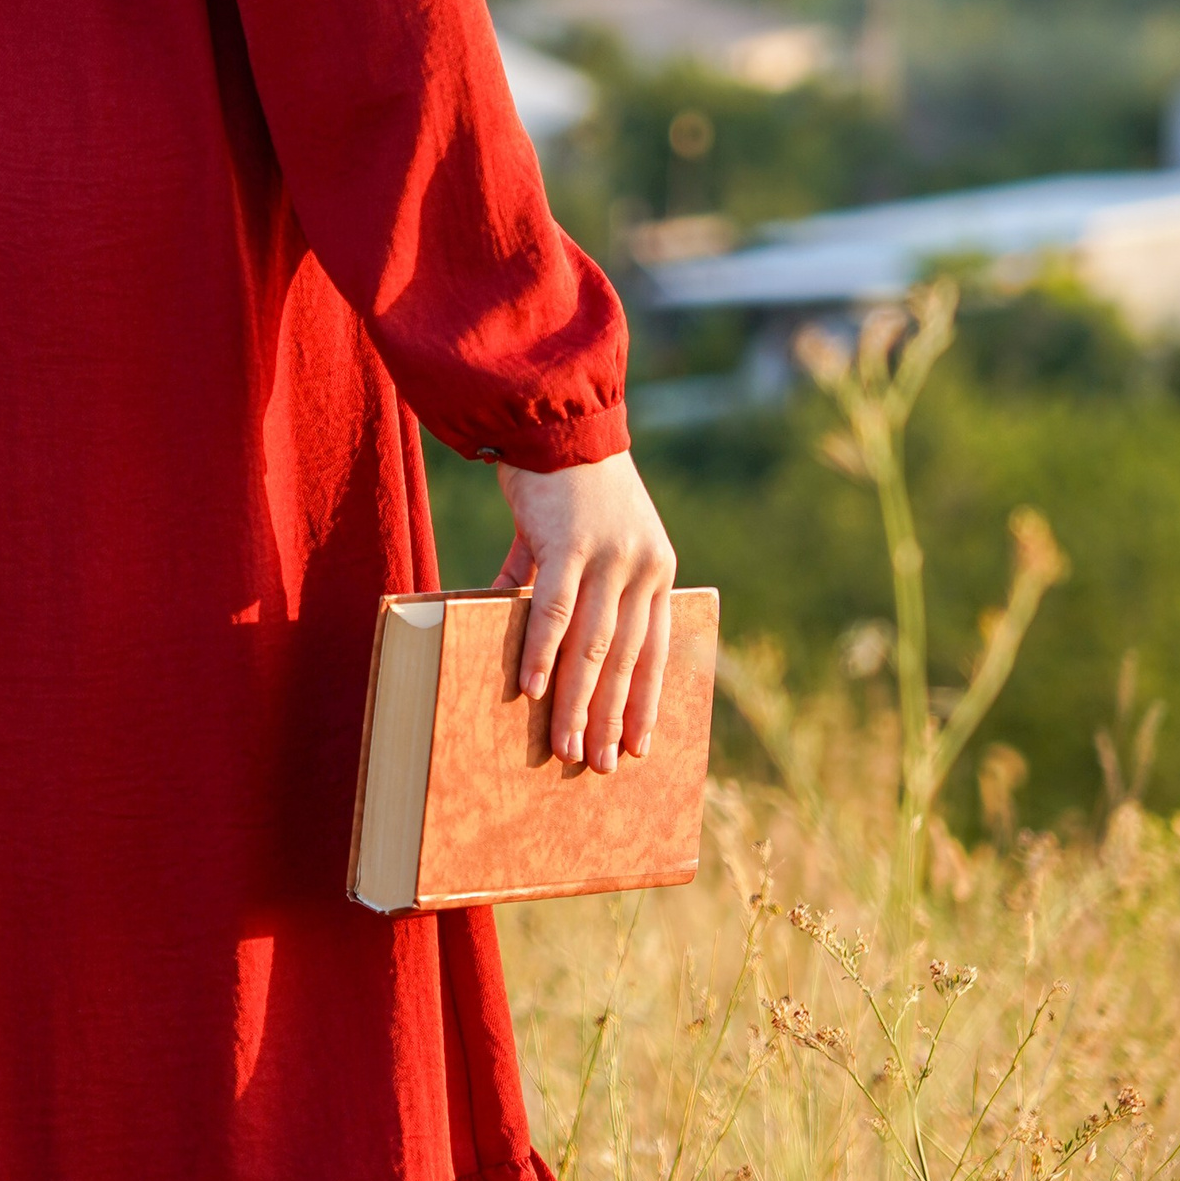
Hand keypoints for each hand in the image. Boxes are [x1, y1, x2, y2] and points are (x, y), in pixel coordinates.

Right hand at [492, 451, 676, 774]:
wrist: (553, 415)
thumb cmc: (564, 476)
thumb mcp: (576, 535)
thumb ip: (556, 582)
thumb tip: (522, 628)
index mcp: (656, 568)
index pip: (657, 651)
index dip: (645, 702)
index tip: (636, 748)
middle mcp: (644, 567)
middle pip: (627, 659)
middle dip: (609, 718)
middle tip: (594, 765)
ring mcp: (611, 555)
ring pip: (595, 645)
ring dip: (578, 702)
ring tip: (564, 746)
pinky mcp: (570, 542)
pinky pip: (556, 609)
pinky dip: (544, 652)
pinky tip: (532, 689)